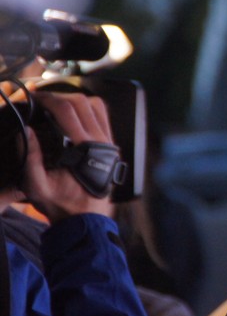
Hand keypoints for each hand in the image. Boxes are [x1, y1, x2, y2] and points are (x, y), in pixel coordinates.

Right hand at [21, 91, 114, 221]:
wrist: (87, 220)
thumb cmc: (62, 205)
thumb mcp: (37, 186)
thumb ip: (30, 158)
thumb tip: (26, 130)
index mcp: (85, 148)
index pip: (67, 110)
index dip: (47, 99)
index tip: (33, 97)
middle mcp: (101, 141)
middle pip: (82, 102)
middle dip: (58, 96)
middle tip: (40, 99)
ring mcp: (109, 142)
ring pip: (96, 105)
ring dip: (74, 99)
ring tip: (54, 103)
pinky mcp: (111, 145)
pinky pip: (103, 116)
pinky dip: (88, 107)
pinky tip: (73, 111)